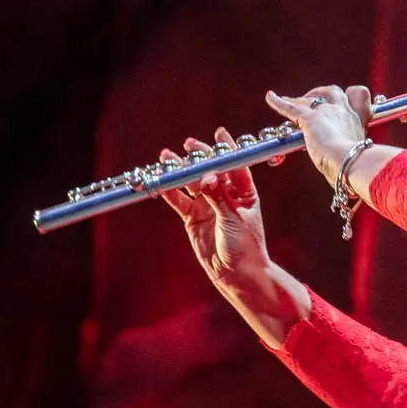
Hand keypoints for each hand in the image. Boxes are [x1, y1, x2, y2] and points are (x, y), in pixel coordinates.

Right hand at [159, 128, 271, 289]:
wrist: (237, 274)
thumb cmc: (245, 246)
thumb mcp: (234, 219)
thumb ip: (219, 198)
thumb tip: (207, 176)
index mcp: (244, 192)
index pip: (235, 165)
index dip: (227, 148)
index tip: (219, 133)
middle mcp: (225, 195)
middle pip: (211, 169)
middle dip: (200, 156)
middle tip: (189, 145)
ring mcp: (208, 206)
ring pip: (192, 183)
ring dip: (180, 170)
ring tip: (167, 157)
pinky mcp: (193, 218)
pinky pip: (179, 201)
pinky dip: (169, 191)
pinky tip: (160, 181)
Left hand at [265, 85, 372, 186]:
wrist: (353, 163)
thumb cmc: (358, 166)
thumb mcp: (359, 157)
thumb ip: (353, 159)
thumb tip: (350, 178)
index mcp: (358, 120)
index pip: (357, 95)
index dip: (348, 98)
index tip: (342, 104)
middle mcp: (344, 111)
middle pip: (333, 92)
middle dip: (322, 95)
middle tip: (313, 105)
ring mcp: (327, 113)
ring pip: (311, 98)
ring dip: (301, 99)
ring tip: (290, 101)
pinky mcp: (310, 119)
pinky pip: (291, 107)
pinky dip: (279, 102)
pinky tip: (271, 97)